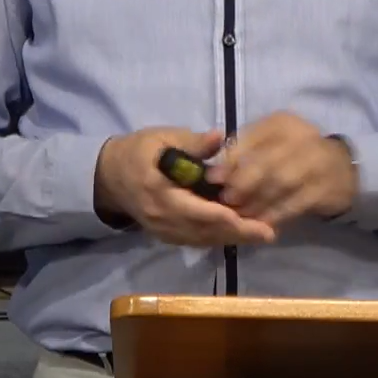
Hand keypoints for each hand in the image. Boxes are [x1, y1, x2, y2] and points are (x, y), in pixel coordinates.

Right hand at [93, 127, 276, 247]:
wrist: (109, 175)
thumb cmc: (138, 151)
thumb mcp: (162, 138)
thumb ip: (191, 142)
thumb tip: (219, 137)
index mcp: (158, 192)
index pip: (195, 210)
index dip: (224, 216)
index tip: (251, 218)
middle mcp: (161, 217)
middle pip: (203, 230)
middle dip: (237, 233)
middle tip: (269, 233)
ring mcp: (163, 230)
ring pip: (202, 239)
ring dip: (231, 238)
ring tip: (262, 234)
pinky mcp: (167, 235)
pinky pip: (196, 240)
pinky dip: (219, 238)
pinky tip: (240, 233)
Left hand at [208, 112, 356, 227]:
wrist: (342, 169)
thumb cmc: (295, 155)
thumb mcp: (271, 144)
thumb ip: (244, 153)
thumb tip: (214, 174)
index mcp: (281, 123)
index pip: (251, 139)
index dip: (230, 160)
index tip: (212, 180)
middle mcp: (301, 138)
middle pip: (266, 162)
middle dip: (242, 183)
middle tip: (226, 200)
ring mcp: (316, 163)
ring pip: (280, 183)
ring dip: (256, 201)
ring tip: (240, 215)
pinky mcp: (325, 188)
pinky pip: (295, 203)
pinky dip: (276, 214)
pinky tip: (262, 223)